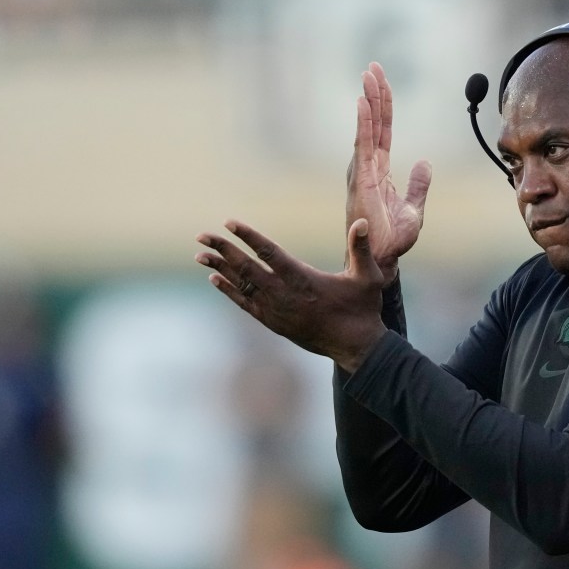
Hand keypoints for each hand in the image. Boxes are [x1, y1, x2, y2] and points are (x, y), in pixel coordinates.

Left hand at [194, 218, 385, 371]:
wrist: (356, 347)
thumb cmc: (362, 309)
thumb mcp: (368, 277)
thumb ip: (361, 249)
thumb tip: (362, 222)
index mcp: (303, 280)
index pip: (269, 252)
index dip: (248, 236)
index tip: (229, 222)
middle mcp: (284, 295)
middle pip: (246, 268)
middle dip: (223, 249)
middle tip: (202, 235)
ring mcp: (276, 311)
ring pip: (242, 286)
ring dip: (220, 268)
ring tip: (199, 255)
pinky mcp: (274, 323)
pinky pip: (245, 304)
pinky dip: (229, 291)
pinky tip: (215, 279)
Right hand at [348, 62, 431, 282]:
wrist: (383, 259)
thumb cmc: (393, 240)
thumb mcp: (414, 208)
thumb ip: (418, 185)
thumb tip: (424, 162)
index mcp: (379, 172)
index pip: (383, 132)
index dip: (384, 107)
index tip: (382, 83)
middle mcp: (368, 167)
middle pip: (373, 123)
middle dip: (374, 94)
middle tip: (373, 67)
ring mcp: (362, 172)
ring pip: (367, 129)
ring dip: (369, 101)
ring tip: (368, 75)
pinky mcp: (361, 180)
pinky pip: (364, 144)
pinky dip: (364, 122)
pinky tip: (364, 102)